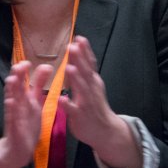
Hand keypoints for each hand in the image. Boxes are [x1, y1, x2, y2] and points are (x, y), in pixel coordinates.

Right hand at [0, 61, 51, 167]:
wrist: (19, 148)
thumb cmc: (27, 124)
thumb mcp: (36, 103)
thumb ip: (39, 87)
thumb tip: (47, 67)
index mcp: (25, 99)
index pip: (24, 82)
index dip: (26, 72)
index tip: (29, 61)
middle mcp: (18, 104)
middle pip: (16, 88)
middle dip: (17, 77)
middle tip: (19, 65)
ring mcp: (14, 115)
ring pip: (11, 100)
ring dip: (11, 91)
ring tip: (12, 79)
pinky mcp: (13, 128)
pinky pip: (11, 118)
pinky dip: (11, 110)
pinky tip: (10, 102)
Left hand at [61, 36, 141, 167]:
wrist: (106, 130)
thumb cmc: (95, 105)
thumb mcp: (92, 85)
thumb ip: (84, 70)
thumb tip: (77, 50)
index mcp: (93, 81)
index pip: (90, 64)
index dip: (85, 51)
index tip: (79, 37)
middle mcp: (91, 89)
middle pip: (85, 73)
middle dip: (79, 60)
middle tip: (72, 46)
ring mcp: (86, 103)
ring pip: (81, 89)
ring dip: (75, 79)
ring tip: (69, 67)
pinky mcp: (80, 116)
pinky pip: (73, 110)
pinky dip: (67, 104)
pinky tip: (61, 99)